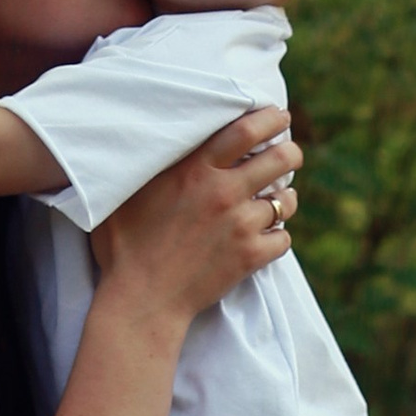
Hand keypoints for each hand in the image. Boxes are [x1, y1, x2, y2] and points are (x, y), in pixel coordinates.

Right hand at [89, 108, 300, 326]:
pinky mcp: (250, 257)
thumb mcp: (127, 192)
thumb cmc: (125, 245)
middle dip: (291, 152)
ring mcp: (240, 226)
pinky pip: (284, 239)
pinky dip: (278, 237)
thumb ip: (147, 163)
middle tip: (289, 154)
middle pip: (280, 159)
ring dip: (285, 198)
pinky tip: (267, 236)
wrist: (141, 299)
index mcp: (195, 170)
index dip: (269, 118)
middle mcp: (224, 193)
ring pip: (285, 201)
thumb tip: (146, 136)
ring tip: (278, 199)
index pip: (246, 130)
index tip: (277, 115)